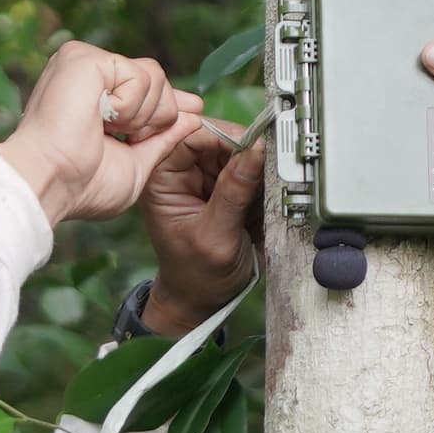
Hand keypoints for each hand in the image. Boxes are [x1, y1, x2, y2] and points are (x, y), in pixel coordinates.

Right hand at [0, 40, 207, 226]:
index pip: (147, 86)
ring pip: (153, 76)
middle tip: (127, 138)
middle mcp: (89, 74)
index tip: (194, 110)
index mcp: (97, 98)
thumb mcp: (135, 165)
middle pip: (157, 78)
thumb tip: (193, 117)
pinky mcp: (84, 57)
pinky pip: (140, 76)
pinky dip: (130, 106)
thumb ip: (163, 139)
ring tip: (107, 130)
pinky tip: (101, 119)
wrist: (51, 182)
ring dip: (141, 116)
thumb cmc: (82, 185)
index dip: (170, 102)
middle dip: (158, 116)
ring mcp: (85, 62)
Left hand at [141, 122, 265, 334]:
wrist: (203, 298)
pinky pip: (254, 169)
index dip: (226, 136)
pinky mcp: (230, 185)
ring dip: (260, 169)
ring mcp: (208, 176)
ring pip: (243, 151)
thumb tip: (257, 148)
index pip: (193, 133)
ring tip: (268, 194)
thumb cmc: (196, 275)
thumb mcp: (215, 236)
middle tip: (271, 172)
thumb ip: (233, 191)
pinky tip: (268, 200)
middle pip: (222, 137)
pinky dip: (266, 181)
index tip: (256, 148)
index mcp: (163, 176)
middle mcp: (184, 169)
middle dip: (248, 153)